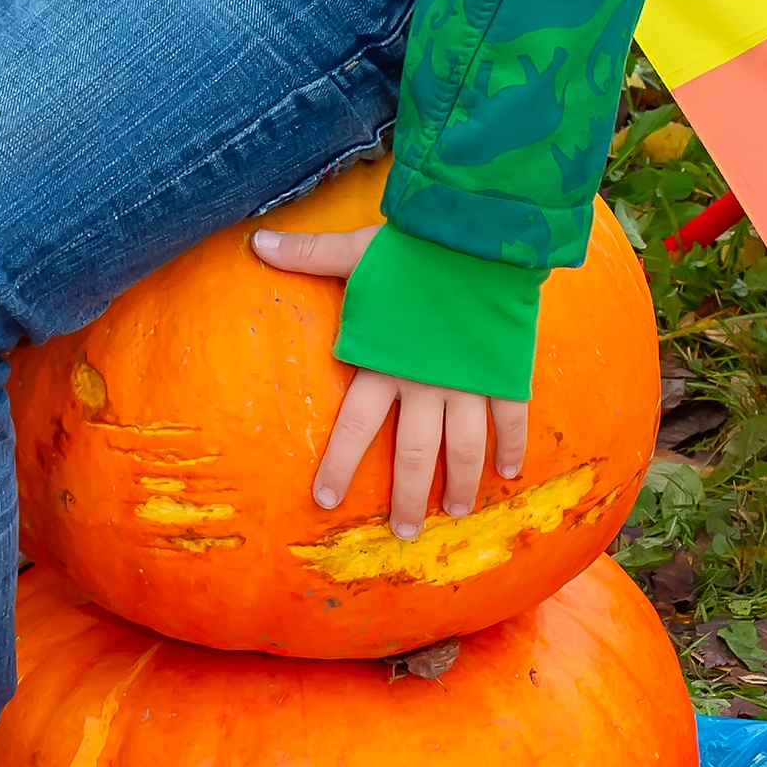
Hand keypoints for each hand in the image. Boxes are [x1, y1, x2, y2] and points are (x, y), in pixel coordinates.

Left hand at [251, 220, 528, 543]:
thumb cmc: (411, 244)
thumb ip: (308, 254)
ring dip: (459, 485)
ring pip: (463, 448)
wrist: (478, 232)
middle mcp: (424, 383)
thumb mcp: (354, 250)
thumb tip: (254, 240)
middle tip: (402, 533)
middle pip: (412, 455)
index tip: (326, 501)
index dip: (339, 467)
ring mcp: (468, 380)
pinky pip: (510, 418)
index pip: (353, 428)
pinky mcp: (505, 371)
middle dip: (406, 499)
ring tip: (455, 513)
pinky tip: (510, 473)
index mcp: (382, 362)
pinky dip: (511, 447)